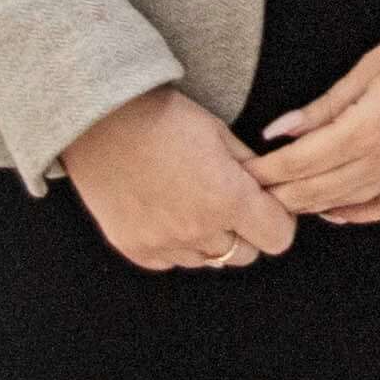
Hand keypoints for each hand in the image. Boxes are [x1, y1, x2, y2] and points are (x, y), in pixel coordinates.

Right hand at [62, 84, 300, 273]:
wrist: (101, 119)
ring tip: (188, 200)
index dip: (277, 220)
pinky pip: (172, 260)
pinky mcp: (136, 249)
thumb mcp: (220, 133)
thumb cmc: (164, 118)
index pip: (279, 238)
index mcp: (227, 198)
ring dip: (208, 238)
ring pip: (208, 260)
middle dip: (244, 231)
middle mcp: (198, 230)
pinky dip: (175, 244)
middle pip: (245, 254)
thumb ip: (251, 169)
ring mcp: (164, 244)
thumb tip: (271, 189)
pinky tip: (163, 209)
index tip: (265, 205)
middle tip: (226, 201)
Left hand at [256, 20, 379, 223]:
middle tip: (247, 194)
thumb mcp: (367, 69)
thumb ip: (322, 107)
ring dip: (309, 206)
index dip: (265, 172)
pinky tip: (334, 212)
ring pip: (346, 204)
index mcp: (365, 130)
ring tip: (279, 203)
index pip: (299, 163)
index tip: (239, 173)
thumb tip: (277, 131)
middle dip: (278, 195)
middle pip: (316, 191)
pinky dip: (356, 215)